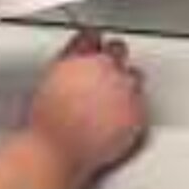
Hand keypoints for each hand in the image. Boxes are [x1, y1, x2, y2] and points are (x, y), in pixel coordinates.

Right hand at [26, 30, 147, 176]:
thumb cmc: (48, 124)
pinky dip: (133, 108)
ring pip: (135, 75)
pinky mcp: (136, 113)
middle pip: (118, 50)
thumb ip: (68, 66)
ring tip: (112, 99)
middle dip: (112, 60)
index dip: (92, 44)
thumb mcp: (48, 83)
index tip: (92, 49)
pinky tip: (118, 118)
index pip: (92, 36)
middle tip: (104, 76)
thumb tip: (77, 65)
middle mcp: (105, 68)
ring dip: (126, 83)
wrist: (58, 152)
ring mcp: (123, 90)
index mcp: (79, 57)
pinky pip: (141, 103)